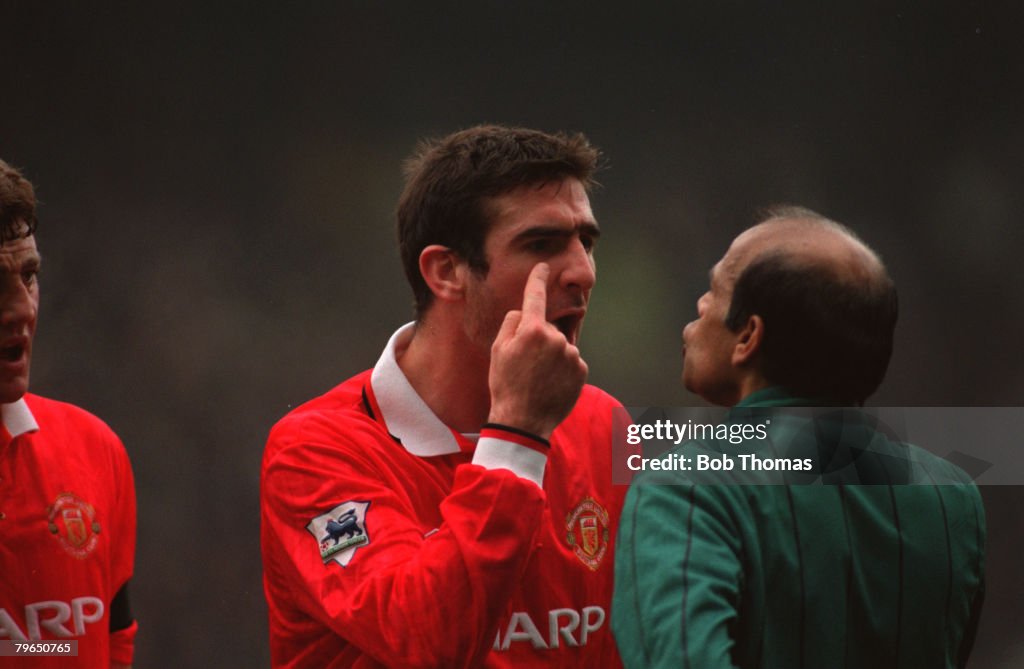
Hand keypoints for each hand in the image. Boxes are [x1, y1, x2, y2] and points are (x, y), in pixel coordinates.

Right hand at [487, 263, 587, 438]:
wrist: (524, 421)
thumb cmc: (505, 384)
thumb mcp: (497, 351)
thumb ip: (511, 324)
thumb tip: (524, 312)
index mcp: (532, 330)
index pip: (535, 296)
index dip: (538, 279)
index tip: (543, 266)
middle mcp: (556, 338)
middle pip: (547, 328)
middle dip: (538, 339)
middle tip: (524, 365)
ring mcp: (571, 355)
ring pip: (560, 346)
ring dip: (551, 356)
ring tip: (537, 378)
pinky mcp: (582, 370)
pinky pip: (571, 362)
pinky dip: (562, 370)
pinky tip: (550, 385)